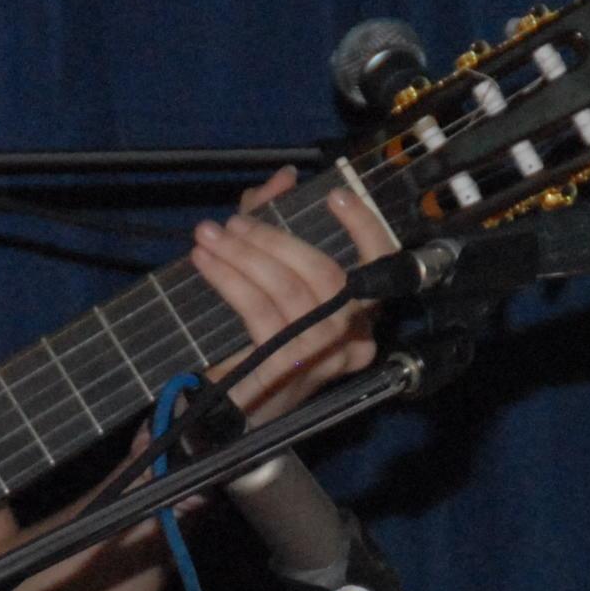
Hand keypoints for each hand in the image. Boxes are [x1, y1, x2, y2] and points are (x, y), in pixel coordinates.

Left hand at [184, 165, 394, 422]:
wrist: (224, 410)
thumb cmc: (254, 342)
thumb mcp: (267, 274)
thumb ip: (276, 224)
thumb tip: (283, 179)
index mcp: (359, 317)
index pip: (382, 264)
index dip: (364, 227)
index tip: (336, 195)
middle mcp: (352, 341)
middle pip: (325, 275)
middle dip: (274, 239)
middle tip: (233, 223)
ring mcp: (322, 359)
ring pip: (289, 291)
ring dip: (244, 257)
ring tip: (210, 238)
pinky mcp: (287, 370)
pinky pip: (261, 312)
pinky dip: (230, 280)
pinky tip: (207, 264)